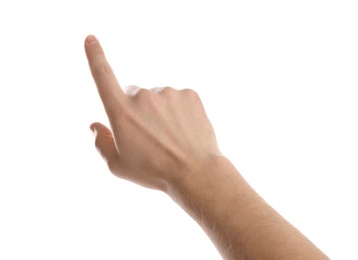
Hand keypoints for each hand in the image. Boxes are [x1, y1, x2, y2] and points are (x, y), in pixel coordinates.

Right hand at [85, 35, 220, 190]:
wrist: (195, 173)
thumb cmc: (154, 172)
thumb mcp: (119, 165)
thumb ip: (102, 143)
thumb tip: (94, 125)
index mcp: (122, 112)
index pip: (103, 77)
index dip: (95, 56)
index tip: (91, 38)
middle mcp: (144, 97)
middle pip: (134, 95)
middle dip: (138, 110)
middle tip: (151, 135)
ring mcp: (168, 93)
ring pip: (158, 98)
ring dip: (160, 111)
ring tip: (171, 136)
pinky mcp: (189, 94)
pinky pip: (177, 99)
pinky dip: (178, 111)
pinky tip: (183, 129)